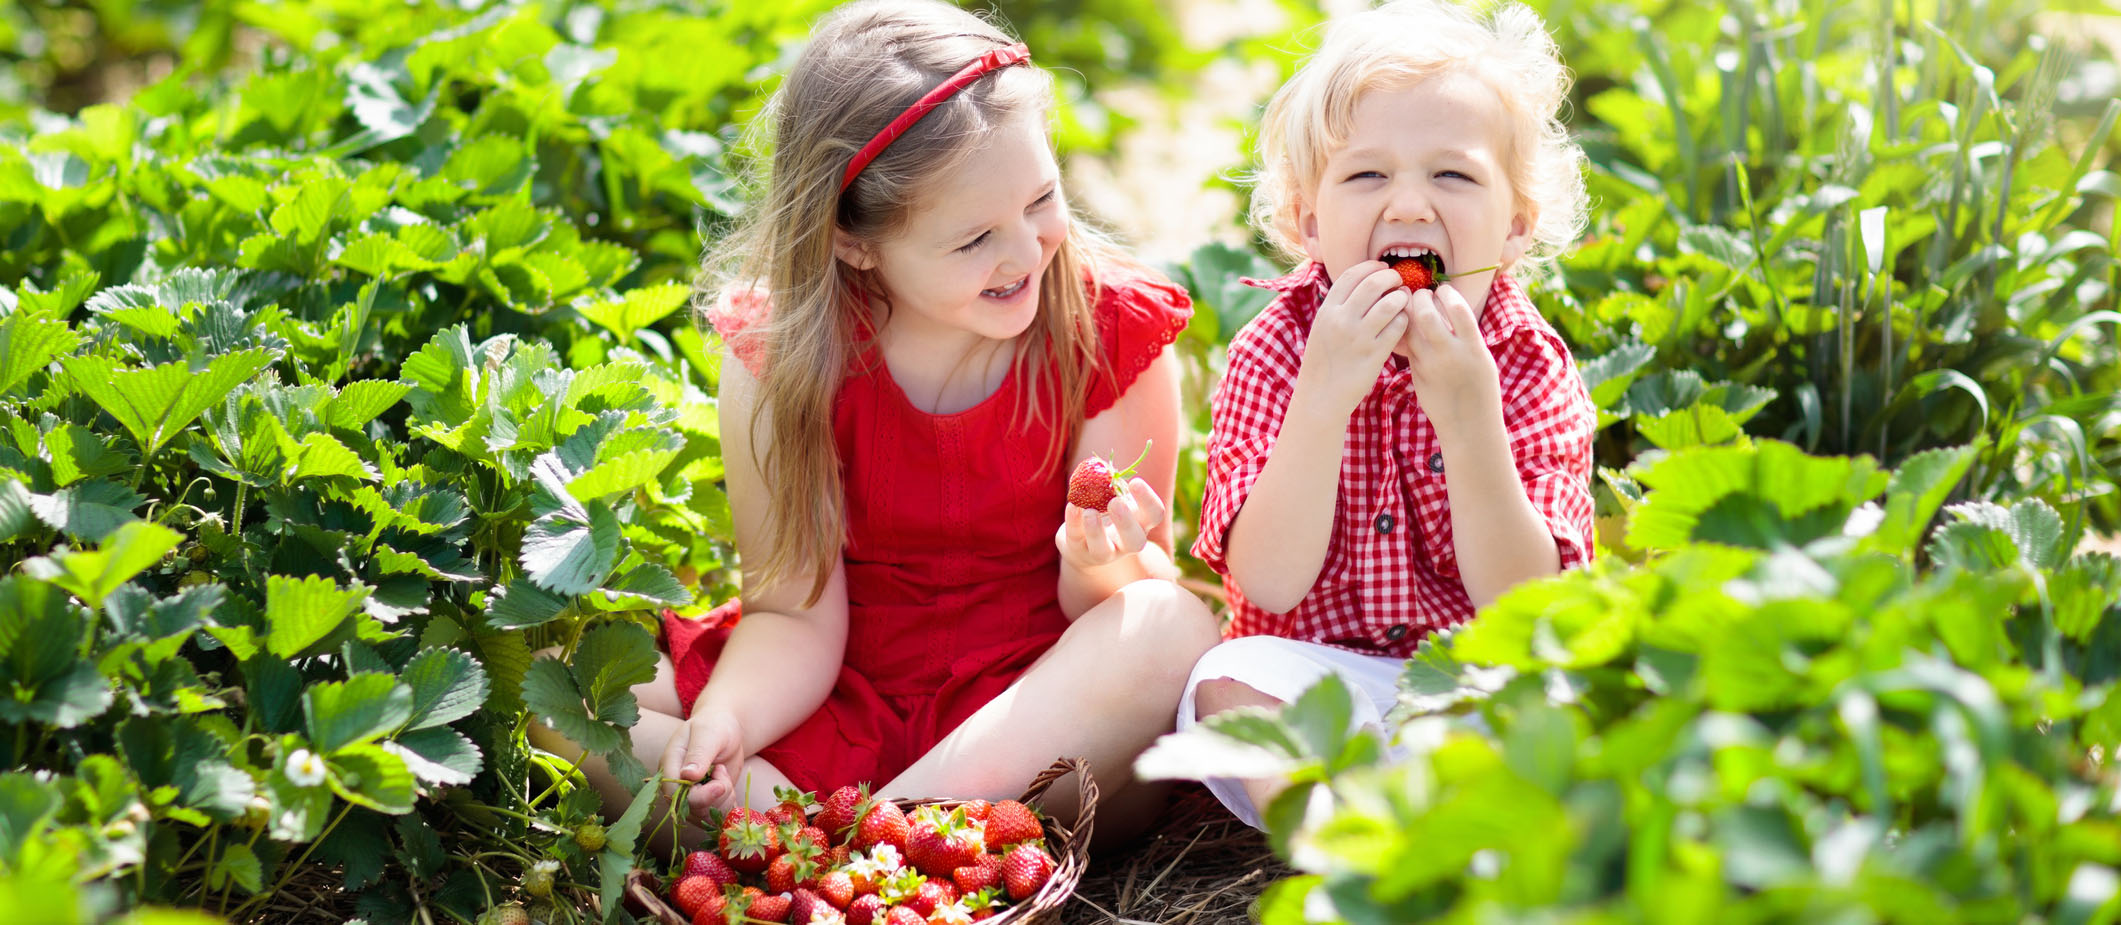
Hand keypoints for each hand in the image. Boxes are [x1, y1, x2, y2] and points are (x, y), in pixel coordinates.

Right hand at [660, 709, 743, 819]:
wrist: (724, 729)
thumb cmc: (714, 726)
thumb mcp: (708, 734)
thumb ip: (699, 753)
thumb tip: (688, 775)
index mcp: (670, 766)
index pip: (675, 794)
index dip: (699, 796)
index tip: (720, 785)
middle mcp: (676, 785)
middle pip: (690, 809)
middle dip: (715, 796)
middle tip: (722, 771)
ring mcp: (690, 796)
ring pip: (704, 816)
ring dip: (723, 800)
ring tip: (723, 773)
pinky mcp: (705, 802)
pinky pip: (715, 817)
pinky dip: (727, 806)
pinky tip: (728, 785)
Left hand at [1055, 477, 1165, 569]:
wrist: (1084, 545)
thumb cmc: (1105, 513)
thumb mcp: (1113, 498)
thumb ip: (1111, 486)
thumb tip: (1103, 469)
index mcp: (1140, 523)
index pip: (1155, 514)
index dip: (1148, 500)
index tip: (1135, 482)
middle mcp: (1126, 542)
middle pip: (1136, 541)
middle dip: (1126, 522)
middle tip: (1115, 503)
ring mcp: (1103, 552)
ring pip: (1103, 550)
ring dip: (1096, 530)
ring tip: (1089, 511)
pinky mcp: (1079, 551)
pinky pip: (1076, 539)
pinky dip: (1073, 522)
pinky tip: (1072, 506)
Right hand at [1295, 262, 1410, 415]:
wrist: (1321, 395)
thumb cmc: (1323, 361)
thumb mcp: (1322, 328)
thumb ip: (1338, 307)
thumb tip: (1360, 284)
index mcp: (1327, 311)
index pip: (1351, 275)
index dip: (1370, 267)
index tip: (1382, 267)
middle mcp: (1341, 320)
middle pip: (1373, 284)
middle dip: (1390, 277)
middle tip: (1398, 280)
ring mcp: (1359, 337)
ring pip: (1389, 303)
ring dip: (1401, 297)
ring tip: (1404, 299)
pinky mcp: (1374, 354)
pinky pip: (1397, 327)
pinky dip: (1404, 319)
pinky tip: (1403, 321)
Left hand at [1399, 285, 1500, 434]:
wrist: (1468, 424)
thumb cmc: (1480, 388)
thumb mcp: (1482, 359)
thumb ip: (1466, 336)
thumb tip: (1449, 308)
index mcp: (1473, 348)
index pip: (1457, 309)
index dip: (1448, 293)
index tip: (1445, 289)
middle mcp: (1449, 354)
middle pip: (1425, 314)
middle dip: (1421, 297)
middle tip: (1422, 294)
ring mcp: (1429, 364)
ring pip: (1410, 329)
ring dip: (1409, 312)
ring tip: (1413, 307)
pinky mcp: (1416, 373)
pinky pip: (1406, 346)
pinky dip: (1407, 332)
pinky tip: (1410, 327)